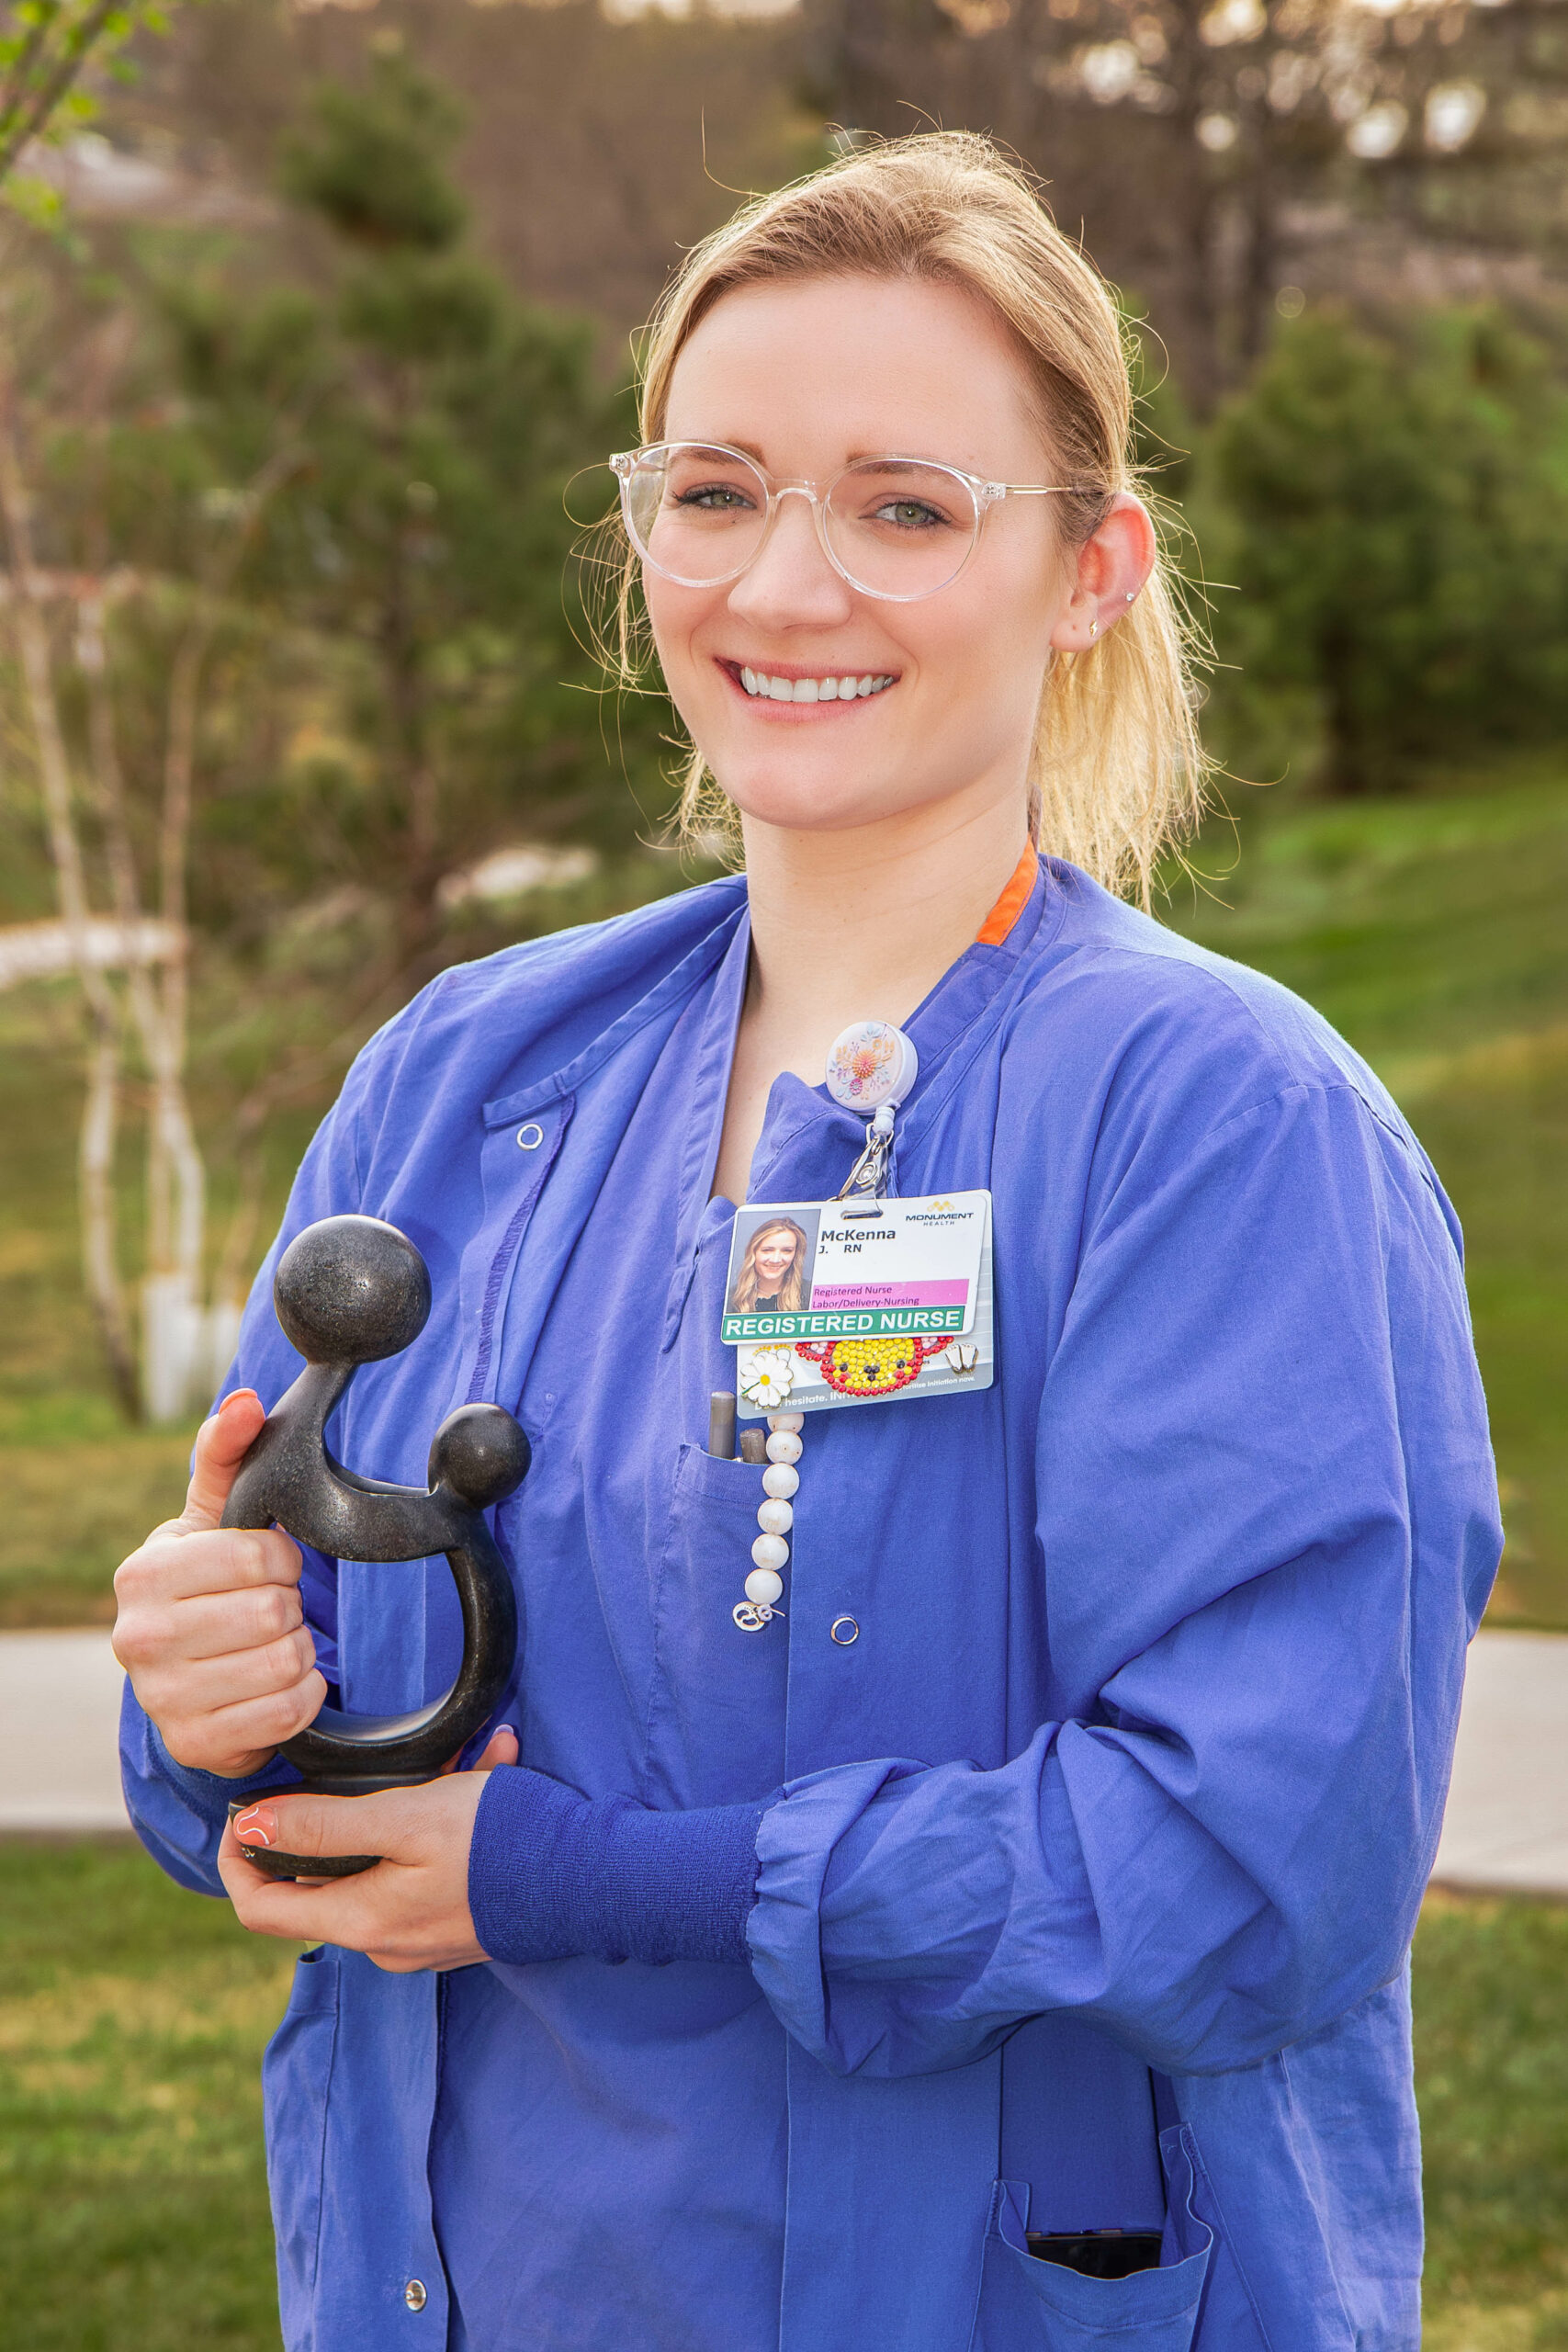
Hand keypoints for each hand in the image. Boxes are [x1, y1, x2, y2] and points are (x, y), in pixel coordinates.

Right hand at [112, 1391, 324, 1778]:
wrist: (192, 1675)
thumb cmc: (209, 1583)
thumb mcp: (214, 1518)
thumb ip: (226, 1453)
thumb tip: (245, 1403)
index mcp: (143, 1574)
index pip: (256, 1555)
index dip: (283, 1559)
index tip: (273, 1567)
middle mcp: (138, 1638)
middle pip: (271, 1612)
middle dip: (291, 1608)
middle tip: (277, 1609)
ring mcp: (161, 1697)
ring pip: (282, 1663)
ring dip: (300, 1651)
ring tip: (278, 1644)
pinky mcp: (194, 1743)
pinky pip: (286, 1711)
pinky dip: (304, 1695)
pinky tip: (286, 1682)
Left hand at [217, 1727, 519, 1970]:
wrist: (598, 1880)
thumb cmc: (502, 1843)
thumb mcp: (406, 1817)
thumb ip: (324, 1826)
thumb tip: (249, 1830)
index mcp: (362, 1922)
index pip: (257, 1907)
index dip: (236, 1857)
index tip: (245, 1809)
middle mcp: (385, 1944)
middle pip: (317, 1886)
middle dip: (331, 1821)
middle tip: (358, 1771)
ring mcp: (422, 1939)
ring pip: (378, 1869)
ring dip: (397, 1814)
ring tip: (450, 1763)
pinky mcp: (456, 1924)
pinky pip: (423, 1871)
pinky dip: (439, 1826)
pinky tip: (485, 1774)